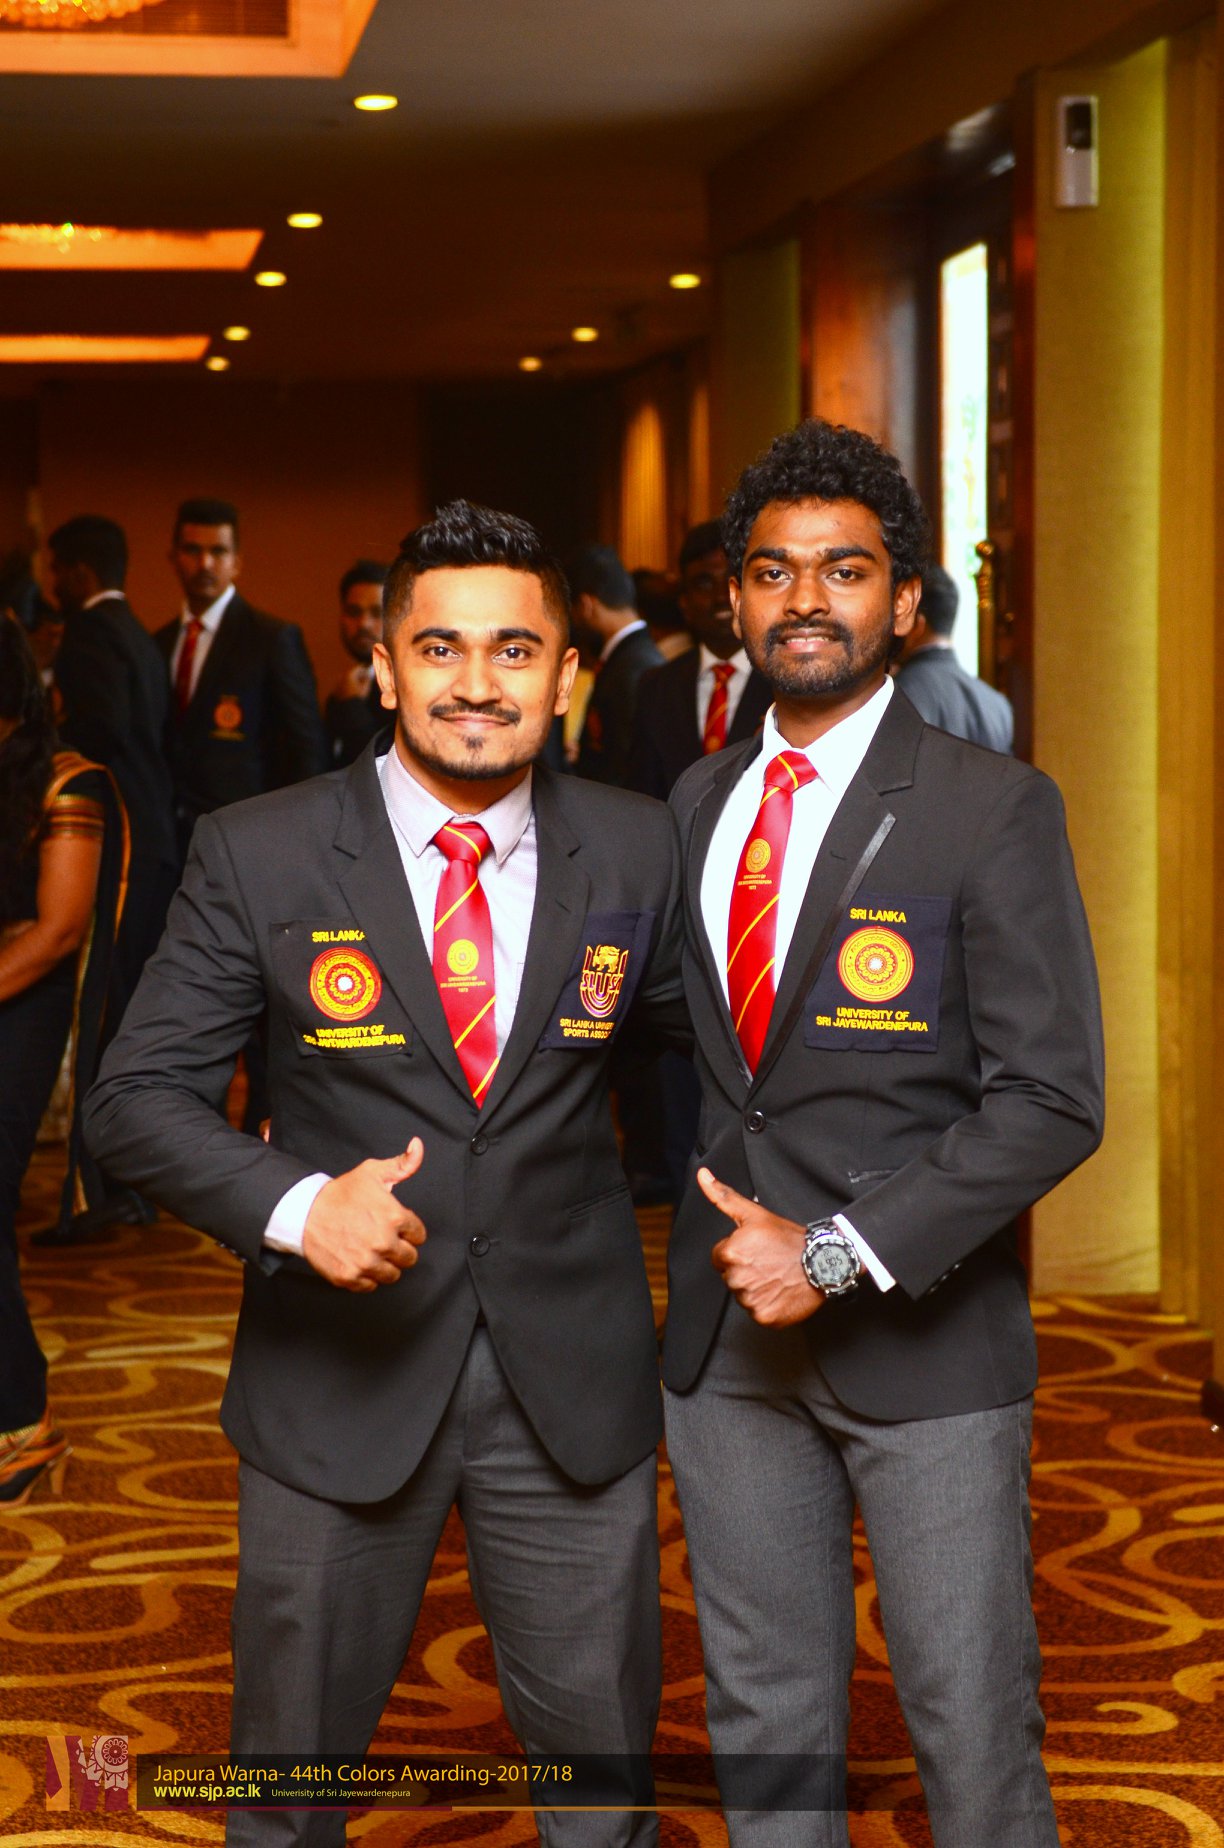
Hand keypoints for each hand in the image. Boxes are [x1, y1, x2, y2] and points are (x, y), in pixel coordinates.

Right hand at [303, 1138, 426, 1291]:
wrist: (305, 1212)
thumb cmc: (341, 1193)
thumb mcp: (373, 1172)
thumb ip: (403, 1163)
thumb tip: (418, 1146)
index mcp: (394, 1218)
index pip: (419, 1235)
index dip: (408, 1230)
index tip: (395, 1225)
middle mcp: (383, 1243)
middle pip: (409, 1258)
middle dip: (399, 1248)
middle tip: (382, 1238)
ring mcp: (366, 1263)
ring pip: (393, 1275)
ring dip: (385, 1264)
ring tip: (371, 1250)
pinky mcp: (350, 1277)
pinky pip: (371, 1286)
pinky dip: (366, 1277)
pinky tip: (358, 1260)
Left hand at [697, 1166, 822, 1326]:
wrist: (824, 1262)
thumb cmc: (790, 1238)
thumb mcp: (755, 1214)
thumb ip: (723, 1196)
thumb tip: (702, 1174)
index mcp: (730, 1253)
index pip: (720, 1257)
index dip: (738, 1252)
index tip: (758, 1249)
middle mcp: (737, 1278)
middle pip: (730, 1276)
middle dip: (746, 1269)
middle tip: (769, 1261)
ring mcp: (750, 1300)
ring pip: (743, 1294)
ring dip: (756, 1287)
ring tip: (777, 1275)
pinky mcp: (764, 1317)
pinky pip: (757, 1312)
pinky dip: (768, 1304)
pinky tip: (781, 1292)